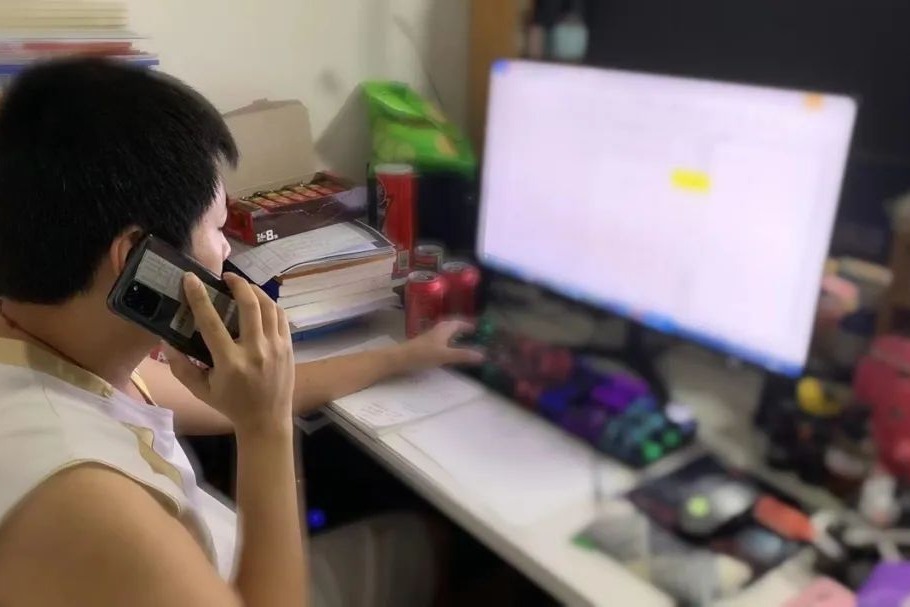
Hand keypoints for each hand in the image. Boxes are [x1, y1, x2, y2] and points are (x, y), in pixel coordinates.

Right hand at [164, 272, 294, 436]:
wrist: (266, 420)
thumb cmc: (230, 404)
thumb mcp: (199, 389)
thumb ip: (180, 366)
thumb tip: (166, 340)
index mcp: (230, 362)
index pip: (211, 322)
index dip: (199, 297)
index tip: (191, 278)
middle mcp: (255, 351)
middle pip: (250, 305)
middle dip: (237, 284)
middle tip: (226, 277)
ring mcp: (275, 348)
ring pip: (269, 306)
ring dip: (255, 291)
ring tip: (242, 286)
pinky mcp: (288, 347)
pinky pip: (281, 316)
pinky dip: (270, 304)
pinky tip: (260, 303)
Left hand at [399, 320, 484, 371]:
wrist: (398, 359)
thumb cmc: (422, 355)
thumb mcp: (444, 355)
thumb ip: (463, 355)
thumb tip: (483, 355)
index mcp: (444, 329)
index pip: (460, 322)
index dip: (469, 324)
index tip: (481, 327)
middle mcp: (438, 330)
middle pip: (453, 325)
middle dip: (463, 328)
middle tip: (474, 333)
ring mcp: (430, 337)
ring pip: (446, 332)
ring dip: (456, 334)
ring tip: (465, 340)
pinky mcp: (425, 345)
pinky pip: (442, 339)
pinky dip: (449, 341)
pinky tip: (449, 349)